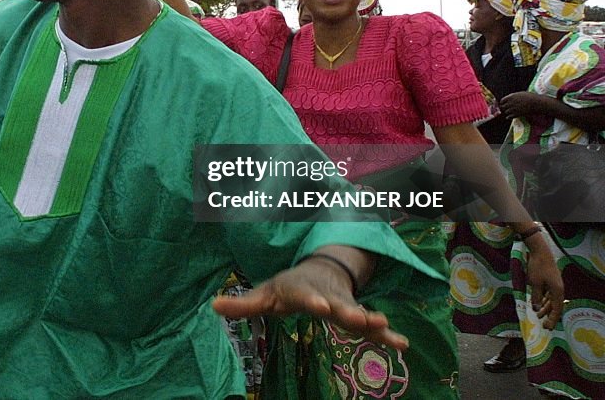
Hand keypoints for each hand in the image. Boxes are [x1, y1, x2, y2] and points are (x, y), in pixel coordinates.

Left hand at [212, 257, 407, 350]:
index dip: (311, 300)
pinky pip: (374, 328)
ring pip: (360, 315)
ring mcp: (345, 307)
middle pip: (338, 306)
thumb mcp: (264, 293)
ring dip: (372, 322)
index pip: (306, 297)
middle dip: (348, 312)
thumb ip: (242, 304)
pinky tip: (403, 345)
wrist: (320, 271)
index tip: (318, 305)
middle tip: (359, 318)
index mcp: (303, 292)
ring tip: (386, 327)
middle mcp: (328, 298)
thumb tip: (213, 306)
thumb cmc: (288, 287)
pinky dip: (388, 335)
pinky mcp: (357, 317)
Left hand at [500, 92, 545, 120]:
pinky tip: (510, 117)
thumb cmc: (530, 97)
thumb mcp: (520, 94)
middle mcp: (511, 102)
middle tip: (505, 108)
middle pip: (503, 106)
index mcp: (511, 96)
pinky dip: (509, 117)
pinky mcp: (517, 114)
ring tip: (509, 112)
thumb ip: (513, 96)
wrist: (536, 102)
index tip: (503, 104)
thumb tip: (509, 98)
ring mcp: (514, 108)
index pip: (502, 100)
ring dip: (507, 112)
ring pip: (506, 112)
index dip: (502, 102)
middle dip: (504, 107)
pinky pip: (509, 117)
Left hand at [524, 235, 564, 328]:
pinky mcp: (550, 281)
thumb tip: (536, 309)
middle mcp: (558, 289)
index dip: (552, 319)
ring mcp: (554, 285)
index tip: (548, 327)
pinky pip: (548, 294)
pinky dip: (543, 300)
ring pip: (551, 300)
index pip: (557, 309)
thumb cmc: (538, 267)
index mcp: (558, 291)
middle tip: (543, 325)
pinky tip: (537, 304)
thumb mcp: (535, 283)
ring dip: (545, 308)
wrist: (540, 252)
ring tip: (538, 315)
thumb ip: (536, 297)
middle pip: (555, 306)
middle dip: (549, 315)